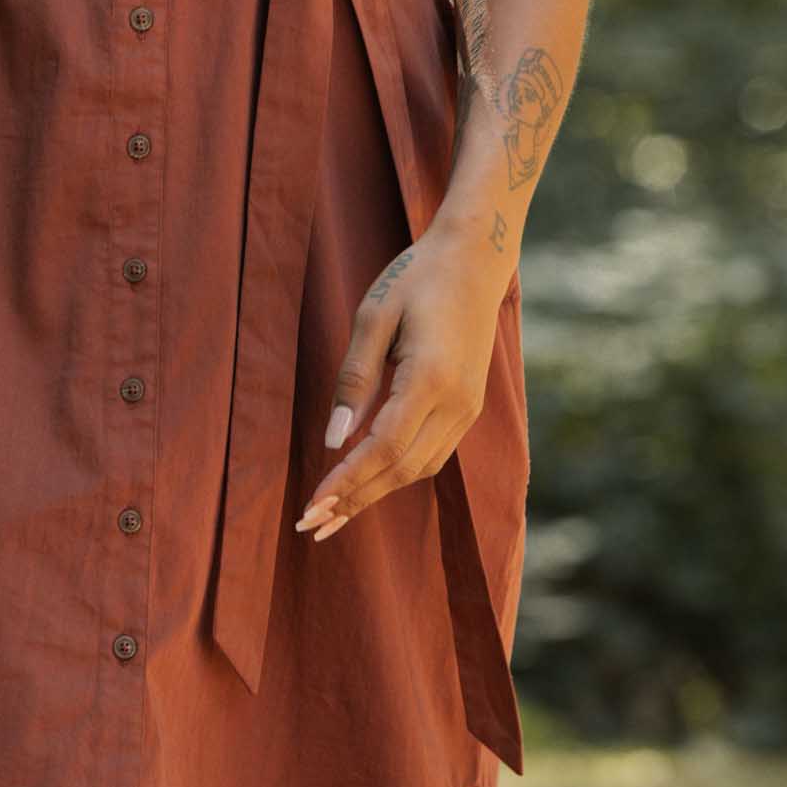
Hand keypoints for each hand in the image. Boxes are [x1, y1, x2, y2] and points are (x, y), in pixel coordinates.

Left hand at [294, 225, 510, 542]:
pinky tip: (371, 480)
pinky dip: (399, 472)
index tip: (311, 507)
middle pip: (402, 470)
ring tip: (335, 514)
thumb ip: (353, 379)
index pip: (383, 449)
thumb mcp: (373, 316)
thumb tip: (332, 439)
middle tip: (312, 526)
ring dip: (377, 493)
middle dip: (355, 501)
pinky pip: (433, 453)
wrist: (475, 259)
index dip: (346, 482)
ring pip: (420, 468)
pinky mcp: (470, 406)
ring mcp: (469, 408)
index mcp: (431, 380)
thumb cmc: (416, 277)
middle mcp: (457, 404)